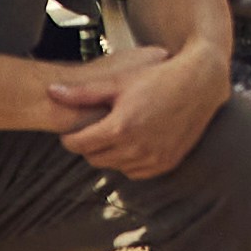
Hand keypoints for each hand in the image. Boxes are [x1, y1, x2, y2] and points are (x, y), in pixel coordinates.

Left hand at [67, 22, 232, 180]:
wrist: (200, 84)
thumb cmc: (158, 78)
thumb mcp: (118, 81)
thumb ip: (82, 93)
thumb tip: (51, 92)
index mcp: (120, 127)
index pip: (79, 145)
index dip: (70, 138)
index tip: (71, 131)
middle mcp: (136, 148)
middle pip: (94, 159)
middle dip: (89, 146)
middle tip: (92, 130)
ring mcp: (153, 159)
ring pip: (114, 167)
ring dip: (109, 154)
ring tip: (113, 134)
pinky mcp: (166, 164)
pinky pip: (136, 172)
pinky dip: (129, 161)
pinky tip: (132, 143)